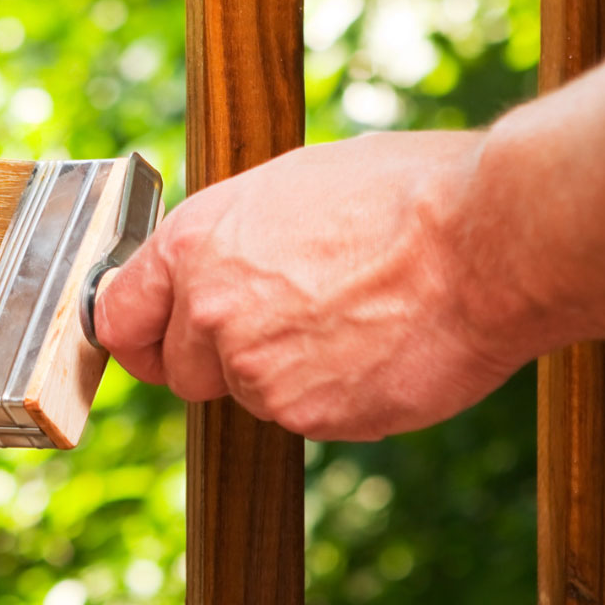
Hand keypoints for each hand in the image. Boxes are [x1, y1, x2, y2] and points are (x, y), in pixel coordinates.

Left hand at [93, 131, 533, 440]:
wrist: (486, 244)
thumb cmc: (406, 196)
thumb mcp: (295, 187)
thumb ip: (236, 238)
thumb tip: (221, 262)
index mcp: (197, 242)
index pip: (119, 316)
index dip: (141, 334)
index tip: (156, 344)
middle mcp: (212, 311)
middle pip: (183, 371)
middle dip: (222, 360)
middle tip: (290, 329)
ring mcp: (258, 372)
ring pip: (252, 396)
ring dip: (290, 376)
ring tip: (356, 323)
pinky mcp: (309, 417)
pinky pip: (307, 417)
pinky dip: (336, 397)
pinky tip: (380, 351)